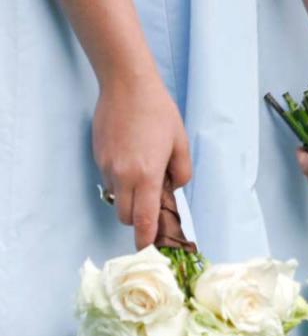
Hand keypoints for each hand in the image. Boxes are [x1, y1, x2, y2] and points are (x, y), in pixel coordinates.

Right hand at [93, 73, 191, 248]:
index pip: (143, 219)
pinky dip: (121, 181)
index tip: (148, 250)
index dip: (145, 238)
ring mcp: (106, 167)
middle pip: (127, 216)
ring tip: (145, 174)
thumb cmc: (158, 112)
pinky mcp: (97, 157)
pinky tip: (132, 159)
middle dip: (139, 218)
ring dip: (130, 198)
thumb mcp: (180, 143)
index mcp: (146, 175)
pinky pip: (110, 180)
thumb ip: (181, 172)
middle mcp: (123, 175)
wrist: (126, 86)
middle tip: (155, 204)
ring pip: (117, 198)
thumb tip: (172, 189)